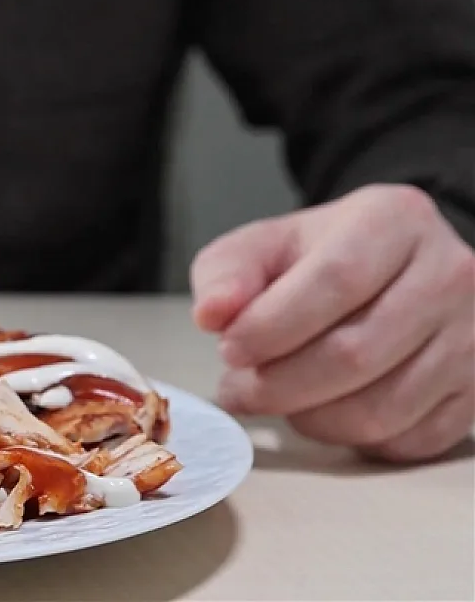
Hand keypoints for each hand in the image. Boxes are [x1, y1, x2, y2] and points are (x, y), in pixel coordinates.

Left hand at [191, 184, 474, 461]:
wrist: (392, 272)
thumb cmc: (319, 260)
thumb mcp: (264, 247)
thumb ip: (226, 274)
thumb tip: (212, 314)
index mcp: (394, 220)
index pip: (336, 280)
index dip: (273, 326)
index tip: (229, 350)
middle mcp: (450, 274)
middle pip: (356, 353)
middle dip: (279, 385)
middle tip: (238, 390)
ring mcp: (473, 337)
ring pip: (382, 409)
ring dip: (309, 419)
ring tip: (274, 399)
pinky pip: (408, 441)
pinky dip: (351, 440)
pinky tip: (322, 411)